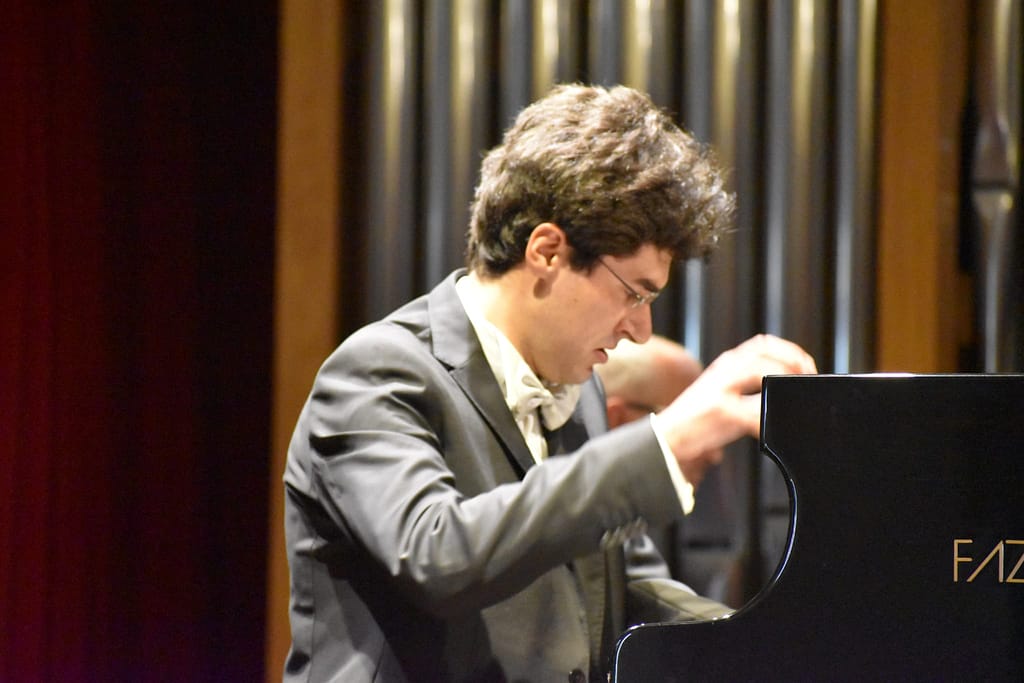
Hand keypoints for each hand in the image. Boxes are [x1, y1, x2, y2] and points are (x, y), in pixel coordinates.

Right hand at [654, 334, 816, 484]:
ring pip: (761, 372)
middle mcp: (724, 369)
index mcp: (726, 362)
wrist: (668, 437)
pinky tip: (772, 432)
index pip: (763, 343)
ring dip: (783, 382)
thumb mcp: (723, 391)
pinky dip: (769, 424)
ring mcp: (720, 389)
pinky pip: (755, 414)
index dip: (791, 351)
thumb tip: (787, 388)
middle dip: (794, 362)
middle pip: (765, 352)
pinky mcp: (720, 412)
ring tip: (794, 398)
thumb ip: (749, 384)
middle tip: (808, 378)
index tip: (807, 367)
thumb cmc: (699, 418)